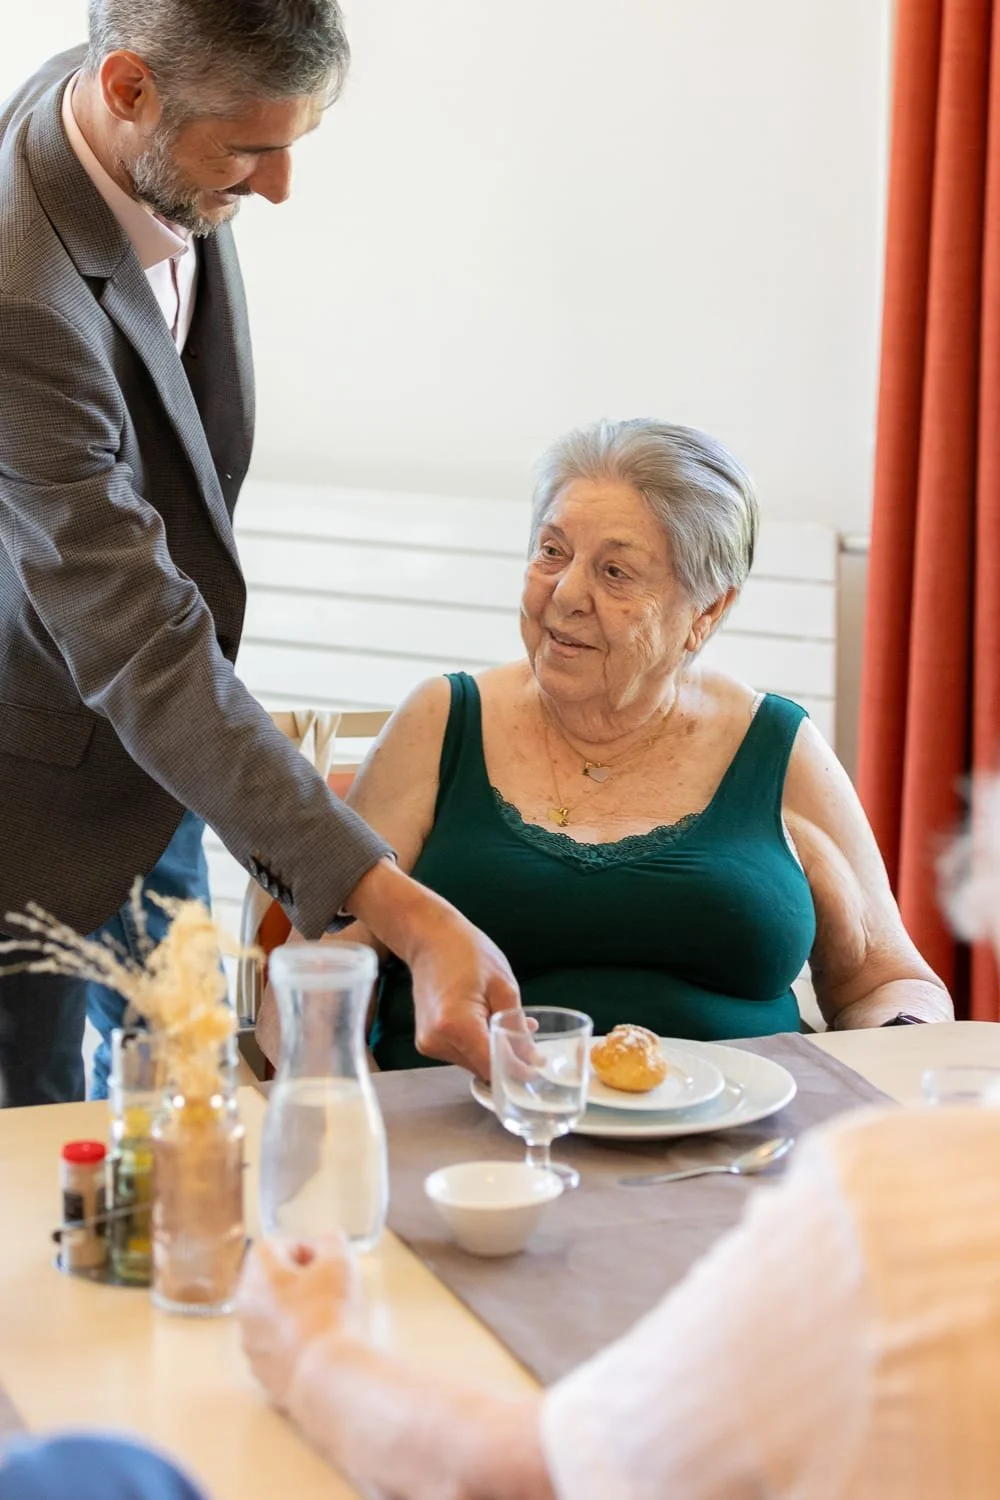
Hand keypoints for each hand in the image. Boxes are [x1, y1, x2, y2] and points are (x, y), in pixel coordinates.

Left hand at [237, 1236, 361, 1410]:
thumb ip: (330, 1242)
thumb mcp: (340, 1260)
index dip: (305, 1249)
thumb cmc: (331, 1310)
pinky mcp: (260, 1373)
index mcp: (258, 1274)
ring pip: (270, 1317)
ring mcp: (249, 1343)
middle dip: (297, 1282)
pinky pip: (275, 1348)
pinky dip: (292, 1345)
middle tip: (328, 1290)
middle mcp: (244, 1305)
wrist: (325, 1374)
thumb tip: (325, 1246)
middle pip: (269, 1282)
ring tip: (325, 1322)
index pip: (274, 1246)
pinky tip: (317, 1349)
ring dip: (293, 1314)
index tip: (326, 1264)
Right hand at [409, 902, 520, 1076]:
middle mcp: (437, 1040)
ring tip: (504, 1019)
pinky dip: (477, 1043)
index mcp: (456, 1025)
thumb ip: (517, 1027)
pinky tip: (486, 1020)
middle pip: (482, 1068)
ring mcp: (428, 1043)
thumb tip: (531, 1061)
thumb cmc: (466, 952)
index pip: (492, 1066)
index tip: (538, 1068)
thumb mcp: (503, 986)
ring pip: (472, 1062)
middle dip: (506, 1058)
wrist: (429, 938)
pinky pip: (461, 1052)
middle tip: (527, 1037)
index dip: (517, 1070)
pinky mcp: (427, 1041)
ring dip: (492, 1049)